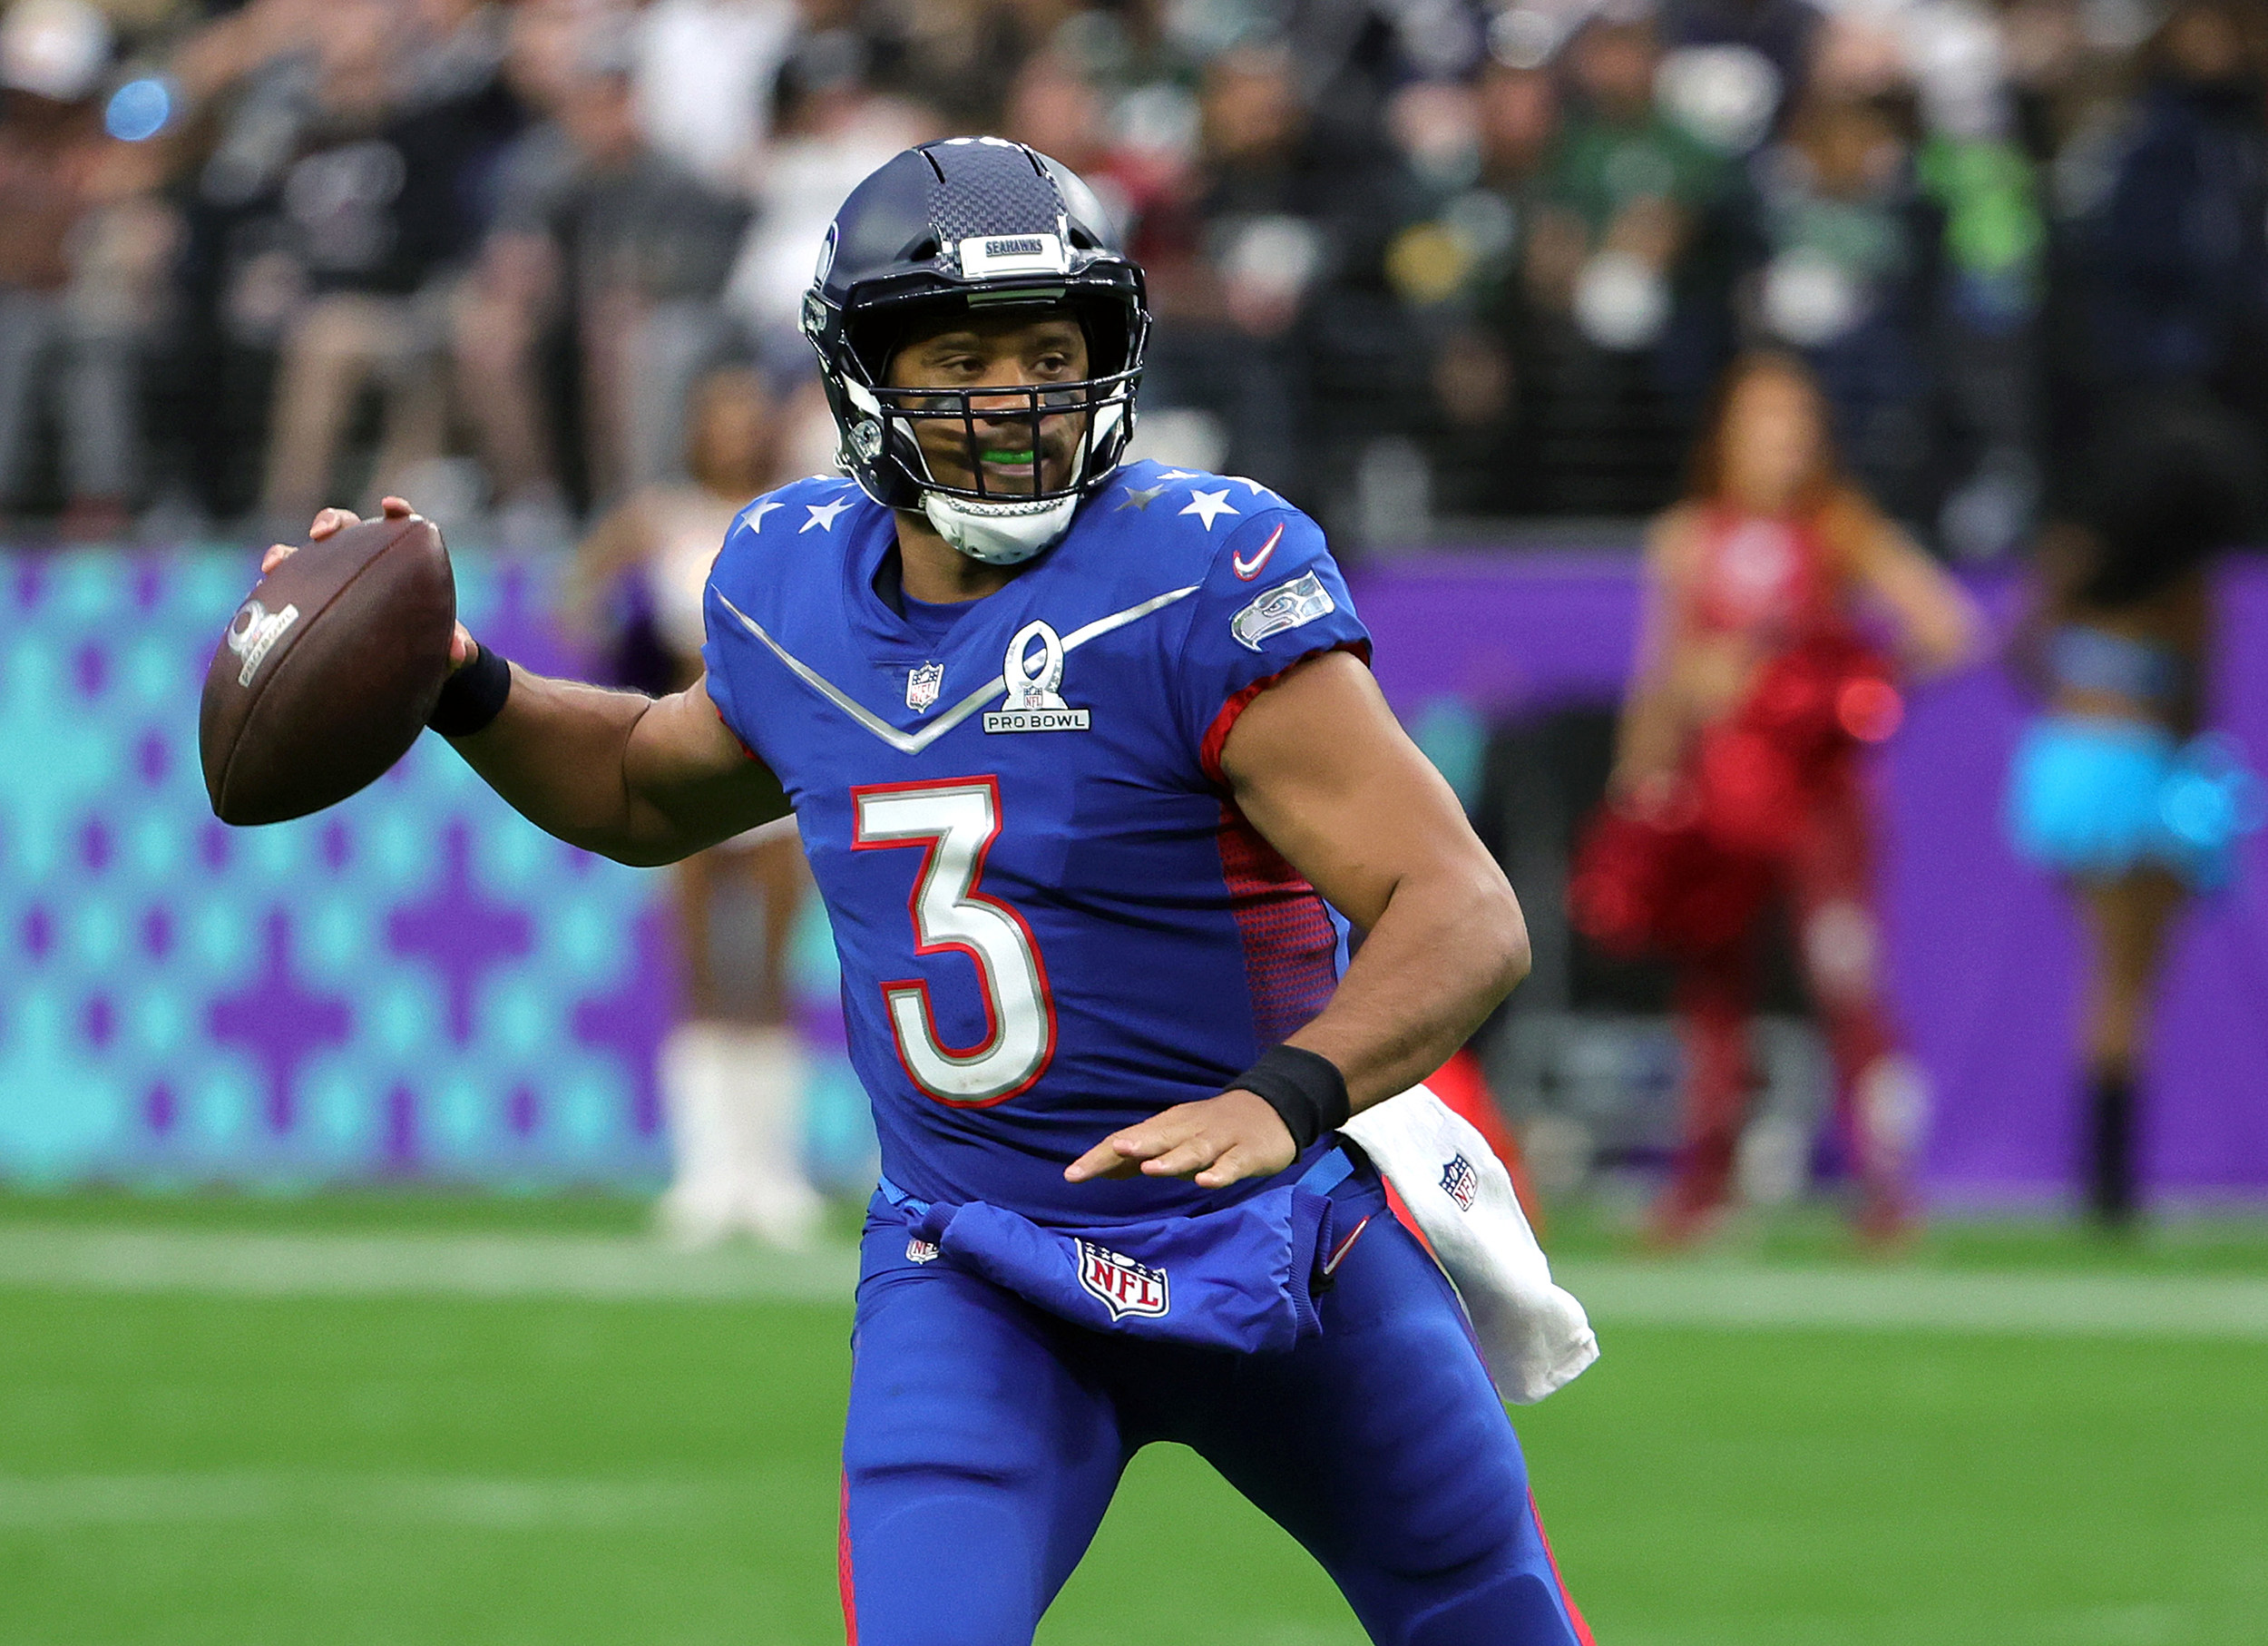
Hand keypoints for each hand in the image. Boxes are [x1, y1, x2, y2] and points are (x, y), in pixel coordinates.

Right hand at [262, 497, 478, 669]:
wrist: (407, 677)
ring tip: (274, 565)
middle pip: (344, 529)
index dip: (396, 513)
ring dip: (286, 555)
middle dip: (329, 522)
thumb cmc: (429, 653)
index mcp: (399, 563)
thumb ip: (456, 649)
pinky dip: (270, 595)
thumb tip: (459, 650)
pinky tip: (256, 603)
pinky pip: (284, 595)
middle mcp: (361, 562)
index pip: (398, 528)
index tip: (392, 508)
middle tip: (322, 534)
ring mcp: (331, 580)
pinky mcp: (307, 605)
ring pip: (304, 557)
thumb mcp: (446, 655)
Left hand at [1064, 1089, 1297, 1189]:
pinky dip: (1219, 1172)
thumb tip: (1103, 1170)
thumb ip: (1142, 1157)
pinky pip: (1232, 1164)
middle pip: (1155, 1139)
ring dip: (1170, 1158)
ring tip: (1148, 1169)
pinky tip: (1206, 1182)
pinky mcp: (1247, 1152)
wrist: (1274, 1107)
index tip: (1072, 1175)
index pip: (1128, 1140)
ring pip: (1193, 1149)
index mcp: (1167, 1127)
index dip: (1100, 1158)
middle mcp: (1188, 1130)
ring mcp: (1219, 1140)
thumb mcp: (1175, 1140)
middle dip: (1130, 1147)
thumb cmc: (1213, 1130)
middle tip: (1104, 1156)